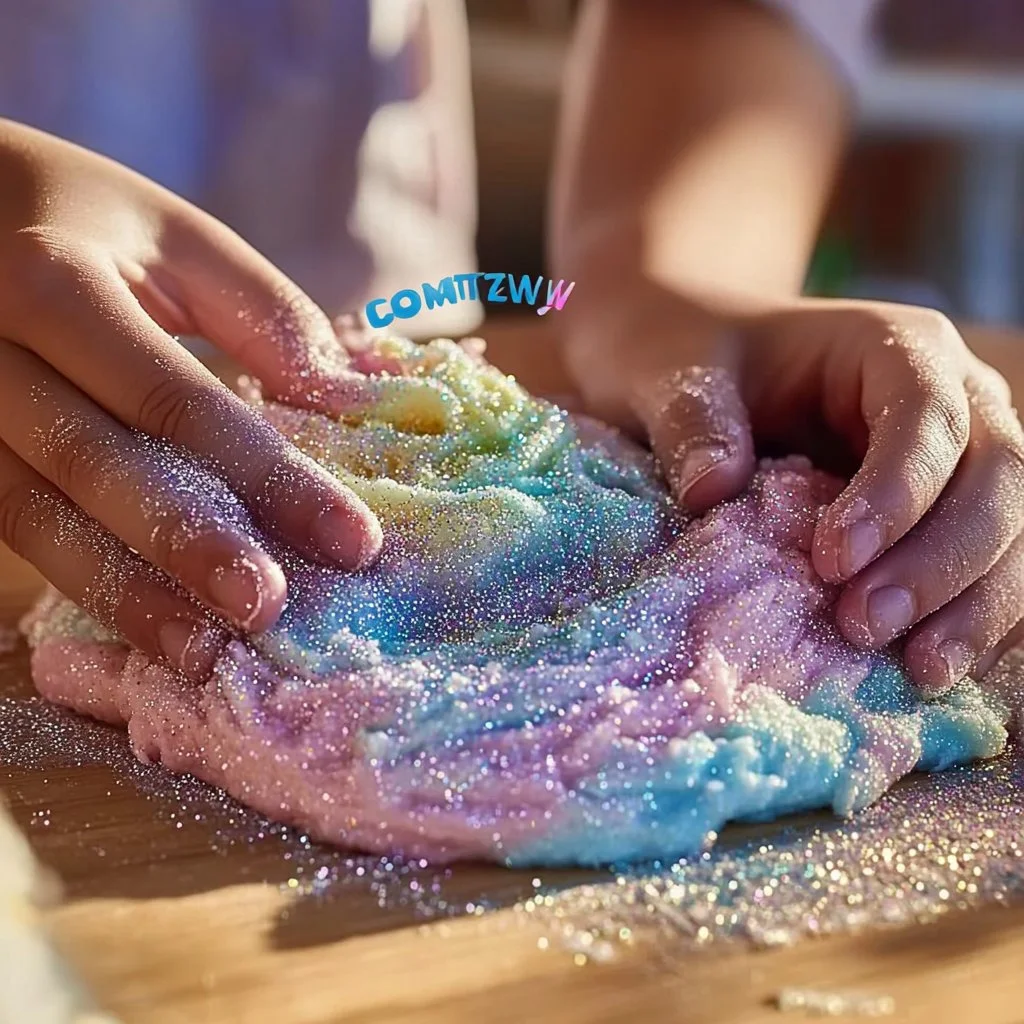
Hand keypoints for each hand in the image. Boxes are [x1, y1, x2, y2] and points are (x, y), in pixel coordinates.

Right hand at [0, 120, 380, 679]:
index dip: (268, 476)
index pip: (176, 399)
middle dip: (187, 546)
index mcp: (50, 281)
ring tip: (203, 656)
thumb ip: (259, 310)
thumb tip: (351, 396)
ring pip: (33, 516)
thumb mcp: (163, 230)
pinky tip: (142, 626)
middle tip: (270, 610)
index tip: (354, 541)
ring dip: (123, 594)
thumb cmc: (65, 212)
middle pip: (94, 464)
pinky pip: (7, 525)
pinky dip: (80, 580)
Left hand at [564, 288, 1023, 694]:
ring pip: (1012, 529)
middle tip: (865, 626)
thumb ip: (693, 421)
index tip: (833, 561)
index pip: (927, 415)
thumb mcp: (676, 375)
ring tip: (920, 670)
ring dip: (974, 604)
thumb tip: (712, 490)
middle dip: (941, 561)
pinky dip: (972, 618)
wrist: (709, 367)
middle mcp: (953, 398)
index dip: (896, 491)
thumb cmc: (698, 360)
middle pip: (994, 476)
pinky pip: (990, 566)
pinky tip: (935, 669)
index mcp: (893, 346)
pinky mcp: (948, 513)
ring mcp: (962, 459)